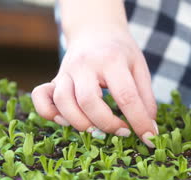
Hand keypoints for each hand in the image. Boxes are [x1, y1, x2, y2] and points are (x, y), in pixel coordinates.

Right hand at [31, 31, 157, 146]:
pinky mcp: (54, 79)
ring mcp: (65, 71)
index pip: (125, 96)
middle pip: (88, 100)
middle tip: (122, 131)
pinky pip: (41, 98)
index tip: (149, 137)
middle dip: (106, 124)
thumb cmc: (120, 52)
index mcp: (111, 60)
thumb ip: (145, 98)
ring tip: (98, 130)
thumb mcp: (139, 67)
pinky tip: (66, 120)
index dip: (138, 120)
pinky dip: (50, 114)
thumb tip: (149, 129)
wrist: (95, 30)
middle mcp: (84, 65)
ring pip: (63, 102)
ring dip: (81, 123)